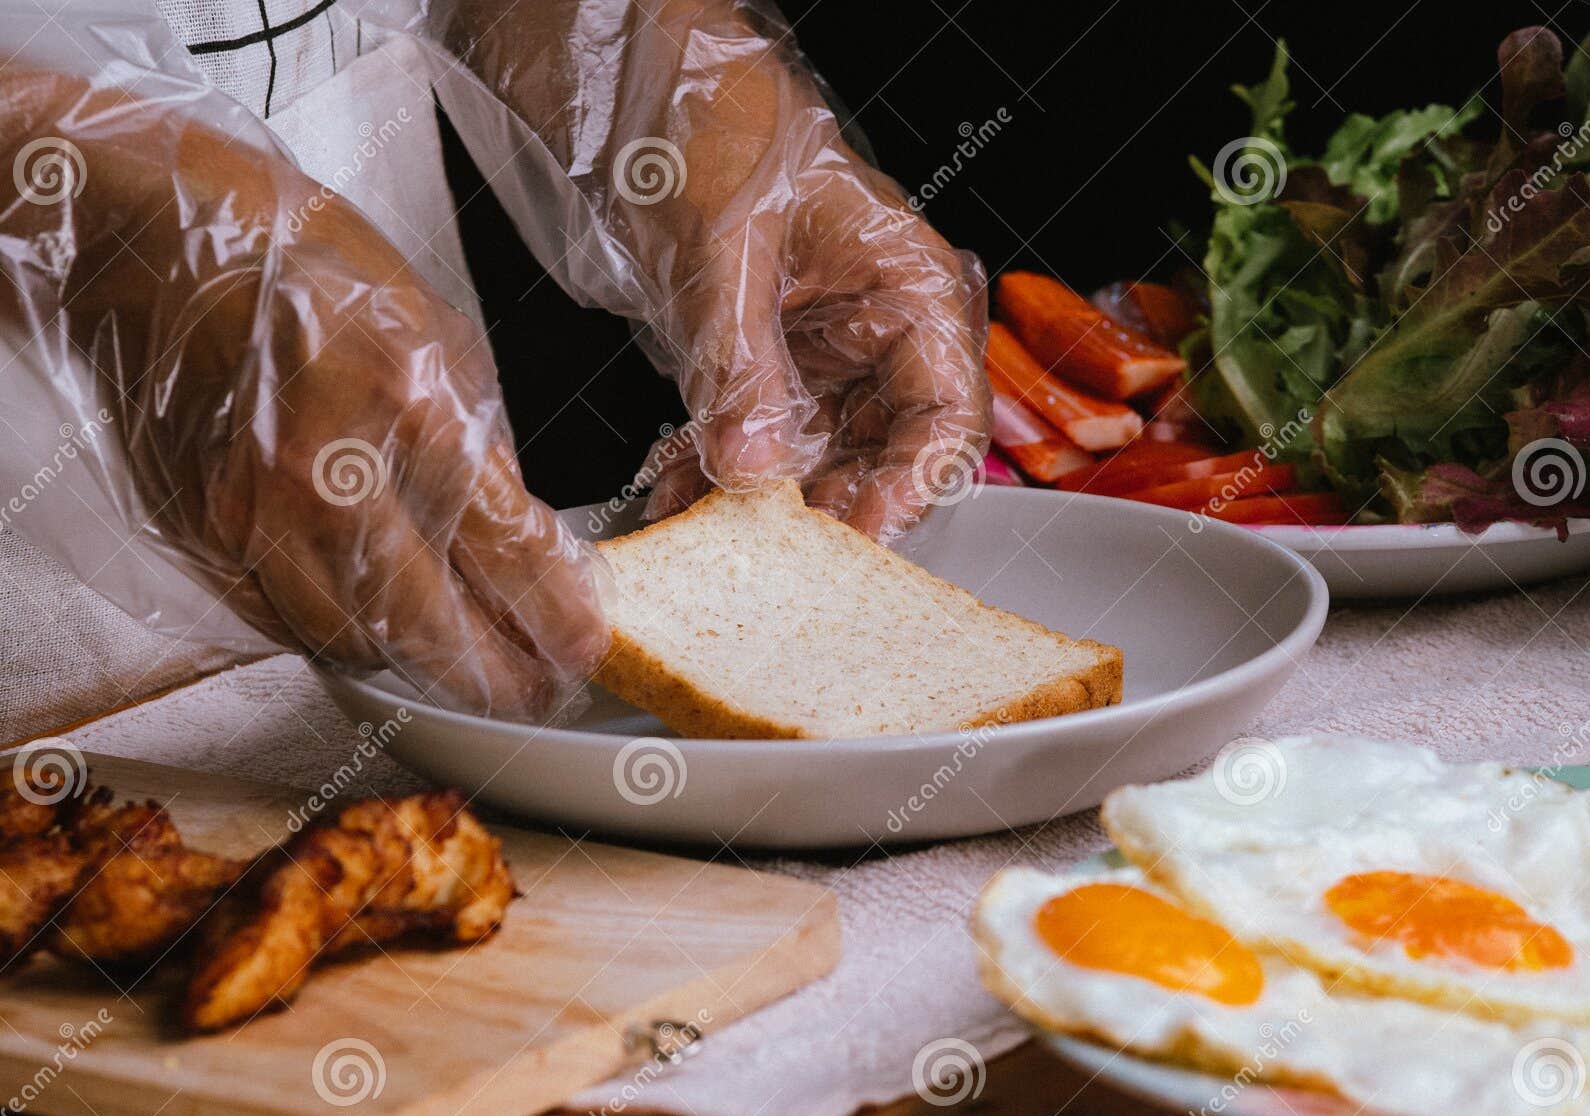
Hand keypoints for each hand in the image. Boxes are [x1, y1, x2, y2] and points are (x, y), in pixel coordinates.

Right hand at [0, 69, 607, 718]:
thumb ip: (480, 444)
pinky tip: (377, 629)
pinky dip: (340, 637)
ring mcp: (254, 515)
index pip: (507, 552)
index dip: (555, 615)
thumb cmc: (303, 267)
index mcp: (411, 410)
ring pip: (352, 642)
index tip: (583, 646)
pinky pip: (283, 621)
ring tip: (461, 667)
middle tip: (533, 692)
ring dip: (416, 666)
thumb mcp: (437, 332)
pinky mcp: (202, 534)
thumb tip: (515, 533)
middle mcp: (329, 477)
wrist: (149, 242)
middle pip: (429, 628)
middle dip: (495, 676)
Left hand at [430, 0, 991, 542]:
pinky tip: (672, 494)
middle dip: (823, 513)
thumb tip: (754, 466)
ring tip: (703, 532)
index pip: (947, 417)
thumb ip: (741, 363)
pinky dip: (712, 475)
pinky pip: (752, 445)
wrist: (643, 85)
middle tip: (767, 556)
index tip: (851, 535)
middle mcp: (878, 336)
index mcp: (908, 290)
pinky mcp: (763, 372)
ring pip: (812, 465)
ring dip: (757, 507)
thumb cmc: (713, 120)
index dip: (909, 488)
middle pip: (883, 458)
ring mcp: (820, 359)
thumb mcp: (726, 246)